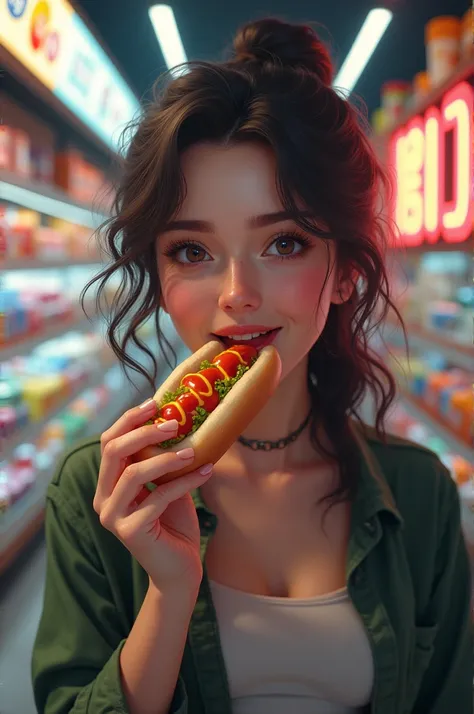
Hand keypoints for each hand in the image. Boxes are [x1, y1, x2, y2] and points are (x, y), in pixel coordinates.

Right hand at [93, 399, 212, 592]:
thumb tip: (176, 420)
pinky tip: (206, 472)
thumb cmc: (174, 523)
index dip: (129, 420)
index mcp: (108, 484)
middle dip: (144, 432)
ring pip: (133, 474)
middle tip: (173, 424)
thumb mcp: (166, 484)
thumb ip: (160, 460)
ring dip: (166, 458)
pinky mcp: (130, 532)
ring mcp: (113, 517)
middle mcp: (103, 499)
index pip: (109, 442)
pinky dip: (185, 482)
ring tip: (192, 451)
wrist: (180, 569)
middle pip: (113, 452)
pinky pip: (158, 497)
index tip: (155, 403)